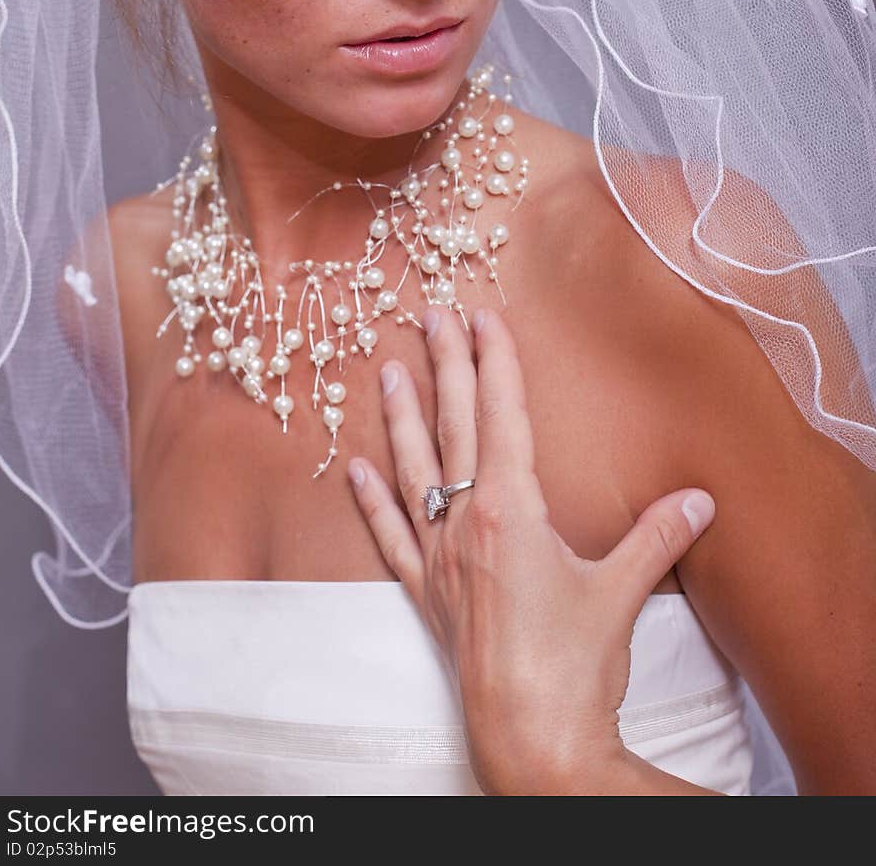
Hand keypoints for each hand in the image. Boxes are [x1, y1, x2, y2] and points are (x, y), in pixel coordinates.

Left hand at [346, 303, 715, 795]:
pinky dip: (372, 503)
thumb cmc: (577, 666)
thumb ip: (658, 536)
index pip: (502, 415)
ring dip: (401, 418)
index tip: (483, 315)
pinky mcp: (429, 598)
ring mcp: (441, 561)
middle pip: (454, 428)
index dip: (495, 361)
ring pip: (414, 472)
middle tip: (431, 314)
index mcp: (510, 510)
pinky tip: (354, 470)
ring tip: (386, 369)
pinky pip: (391, 538)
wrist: (533, 742)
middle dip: (446, 366)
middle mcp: (466, 525)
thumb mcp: (622, 590)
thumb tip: (701, 499)